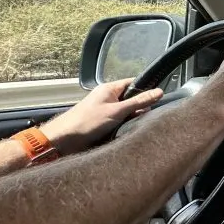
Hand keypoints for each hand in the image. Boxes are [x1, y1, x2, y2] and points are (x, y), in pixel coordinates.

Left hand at [42, 80, 163, 154]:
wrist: (63, 140)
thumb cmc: (88, 122)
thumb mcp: (117, 111)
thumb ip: (139, 102)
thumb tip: (160, 91)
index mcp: (110, 89)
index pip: (133, 83)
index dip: (146, 89)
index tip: (158, 99)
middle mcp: (108, 98)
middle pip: (131, 99)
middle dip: (140, 108)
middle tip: (147, 117)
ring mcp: (105, 111)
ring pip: (126, 112)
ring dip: (132, 118)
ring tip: (139, 126)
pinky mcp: (102, 123)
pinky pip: (119, 121)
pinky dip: (124, 126)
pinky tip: (130, 132)